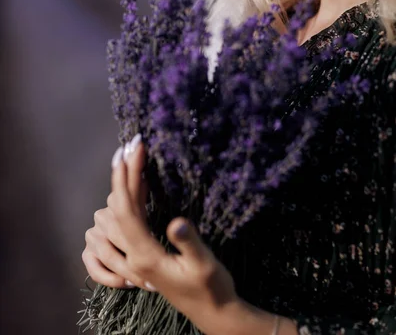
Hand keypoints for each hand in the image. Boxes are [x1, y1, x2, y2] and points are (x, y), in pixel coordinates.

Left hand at [82, 136, 238, 331]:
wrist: (213, 314)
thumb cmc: (212, 289)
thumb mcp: (205, 265)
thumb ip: (189, 243)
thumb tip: (176, 222)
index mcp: (146, 256)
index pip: (127, 211)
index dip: (126, 179)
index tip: (131, 151)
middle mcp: (135, 256)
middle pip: (119, 208)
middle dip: (124, 174)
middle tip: (132, 145)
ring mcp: (137, 256)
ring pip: (118, 215)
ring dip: (125, 185)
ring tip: (135, 159)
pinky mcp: (143, 254)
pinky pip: (126, 223)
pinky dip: (129, 200)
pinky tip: (137, 187)